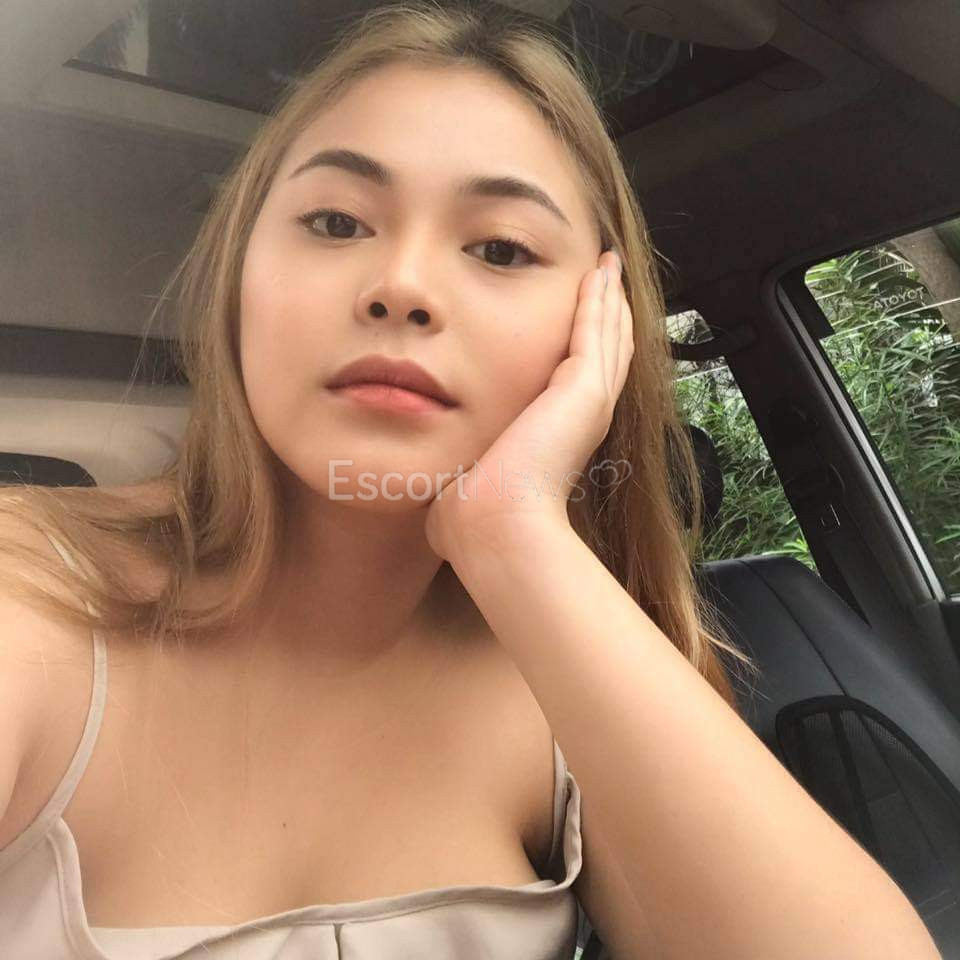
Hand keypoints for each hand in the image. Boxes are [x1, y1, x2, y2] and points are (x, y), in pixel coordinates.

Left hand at [425, 248, 633, 561]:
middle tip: (607, 277)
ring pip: (607, 337)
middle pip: (604, 352)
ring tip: (608, 268)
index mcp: (560, 436)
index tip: (580, 316)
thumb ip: (467, 468)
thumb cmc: (473, 517)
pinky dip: (599, 300)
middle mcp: (583, 417)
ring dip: (607, 300)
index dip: (584, 345)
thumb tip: (444, 480)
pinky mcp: (582, 389)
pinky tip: (598, 271)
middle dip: (605, 314)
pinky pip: (596, 331)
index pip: (580, 378)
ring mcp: (588, 402)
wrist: (493, 528)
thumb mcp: (473, 480)